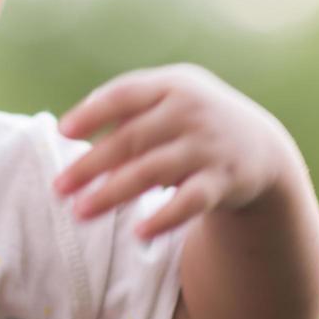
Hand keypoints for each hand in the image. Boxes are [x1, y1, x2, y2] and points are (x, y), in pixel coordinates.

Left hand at [52, 64, 293, 240]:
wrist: (260, 147)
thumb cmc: (193, 119)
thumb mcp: (169, 96)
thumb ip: (125, 104)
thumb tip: (69, 125)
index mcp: (171, 86)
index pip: (126, 94)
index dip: (93, 112)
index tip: (63, 131)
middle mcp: (190, 112)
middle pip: (132, 138)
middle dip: (91, 164)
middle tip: (59, 188)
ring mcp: (208, 147)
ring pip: (153, 172)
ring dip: (114, 193)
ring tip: (81, 212)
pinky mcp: (223, 181)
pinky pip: (190, 202)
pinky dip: (165, 217)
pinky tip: (139, 233)